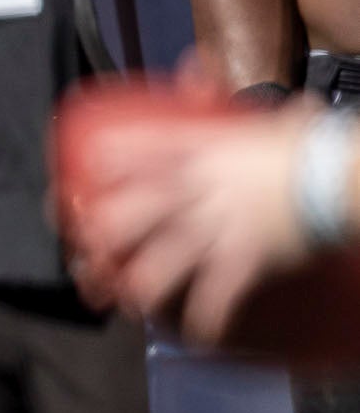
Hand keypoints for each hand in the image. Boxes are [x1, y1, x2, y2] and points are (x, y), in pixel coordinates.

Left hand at [52, 76, 355, 356]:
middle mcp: (195, 192)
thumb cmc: (310, 148)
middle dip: (103, 240)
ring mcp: (214, 228)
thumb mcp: (265, 120)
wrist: (342, 177)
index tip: (79, 188)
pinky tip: (199, 335)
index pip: (132, 155)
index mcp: (197, 154)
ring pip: (155, 266)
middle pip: (126, 216)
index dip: (97, 173)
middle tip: (96, 255)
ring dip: (141, 289)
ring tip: (135, 302)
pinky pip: (212, 300)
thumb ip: (234, 107)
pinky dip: (203, 323)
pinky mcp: (241, 260)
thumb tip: (215, 77)